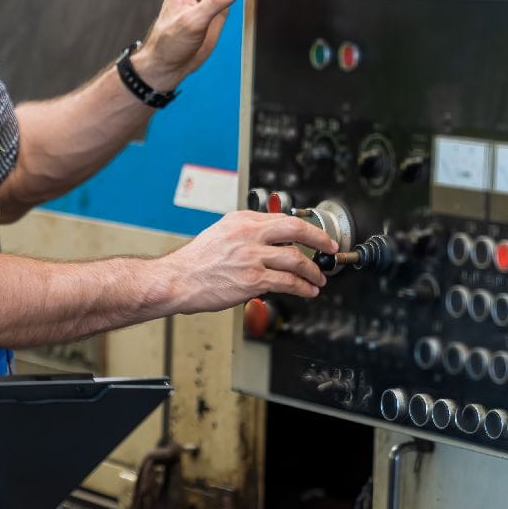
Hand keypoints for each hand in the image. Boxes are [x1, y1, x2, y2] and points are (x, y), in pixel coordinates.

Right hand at [161, 210, 336, 311]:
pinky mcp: (253, 279)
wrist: (178, 279)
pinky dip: (303, 287)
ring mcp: (251, 256)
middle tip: (330, 247)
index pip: (282, 218)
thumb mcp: (220, 234)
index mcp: (241, 220)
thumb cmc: (195, 262)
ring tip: (319, 278)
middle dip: (319, 239)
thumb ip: (246, 234)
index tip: (315, 234)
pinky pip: (288, 282)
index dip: (304, 227)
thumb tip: (272, 240)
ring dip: (313, 270)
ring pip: (296, 259)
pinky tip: (308, 290)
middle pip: (295, 230)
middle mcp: (248, 234)